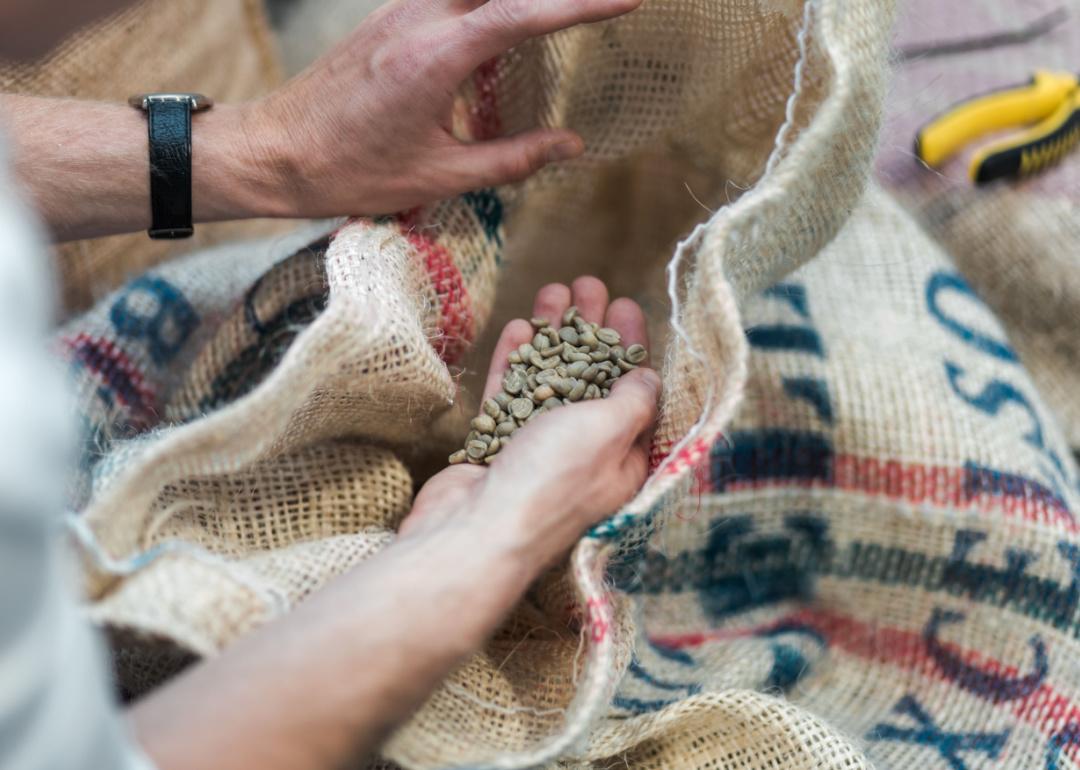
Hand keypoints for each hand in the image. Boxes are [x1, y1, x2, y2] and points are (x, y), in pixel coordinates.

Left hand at [247, 0, 642, 217]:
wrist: (273, 152)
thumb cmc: (349, 171)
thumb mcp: (438, 176)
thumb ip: (512, 159)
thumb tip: (571, 146)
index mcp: (435, 55)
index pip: (524, 14)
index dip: (582, 3)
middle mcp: (419, 17)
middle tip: (606, 3)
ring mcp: (400, 10)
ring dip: (519, 0)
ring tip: (561, 14)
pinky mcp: (390, 18)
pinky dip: (488, 2)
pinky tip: (508, 25)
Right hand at [401, 276, 659, 572]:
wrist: (477, 529)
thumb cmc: (552, 480)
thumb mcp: (609, 431)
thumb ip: (632, 400)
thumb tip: (648, 377)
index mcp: (622, 458)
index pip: (635, 392)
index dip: (632, 346)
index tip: (625, 305)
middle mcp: (582, 454)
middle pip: (591, 379)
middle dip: (589, 329)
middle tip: (587, 285)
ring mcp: (536, 450)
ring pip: (548, 380)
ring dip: (552, 335)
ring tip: (553, 290)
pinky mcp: (495, 448)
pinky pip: (511, 396)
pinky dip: (516, 362)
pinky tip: (521, 327)